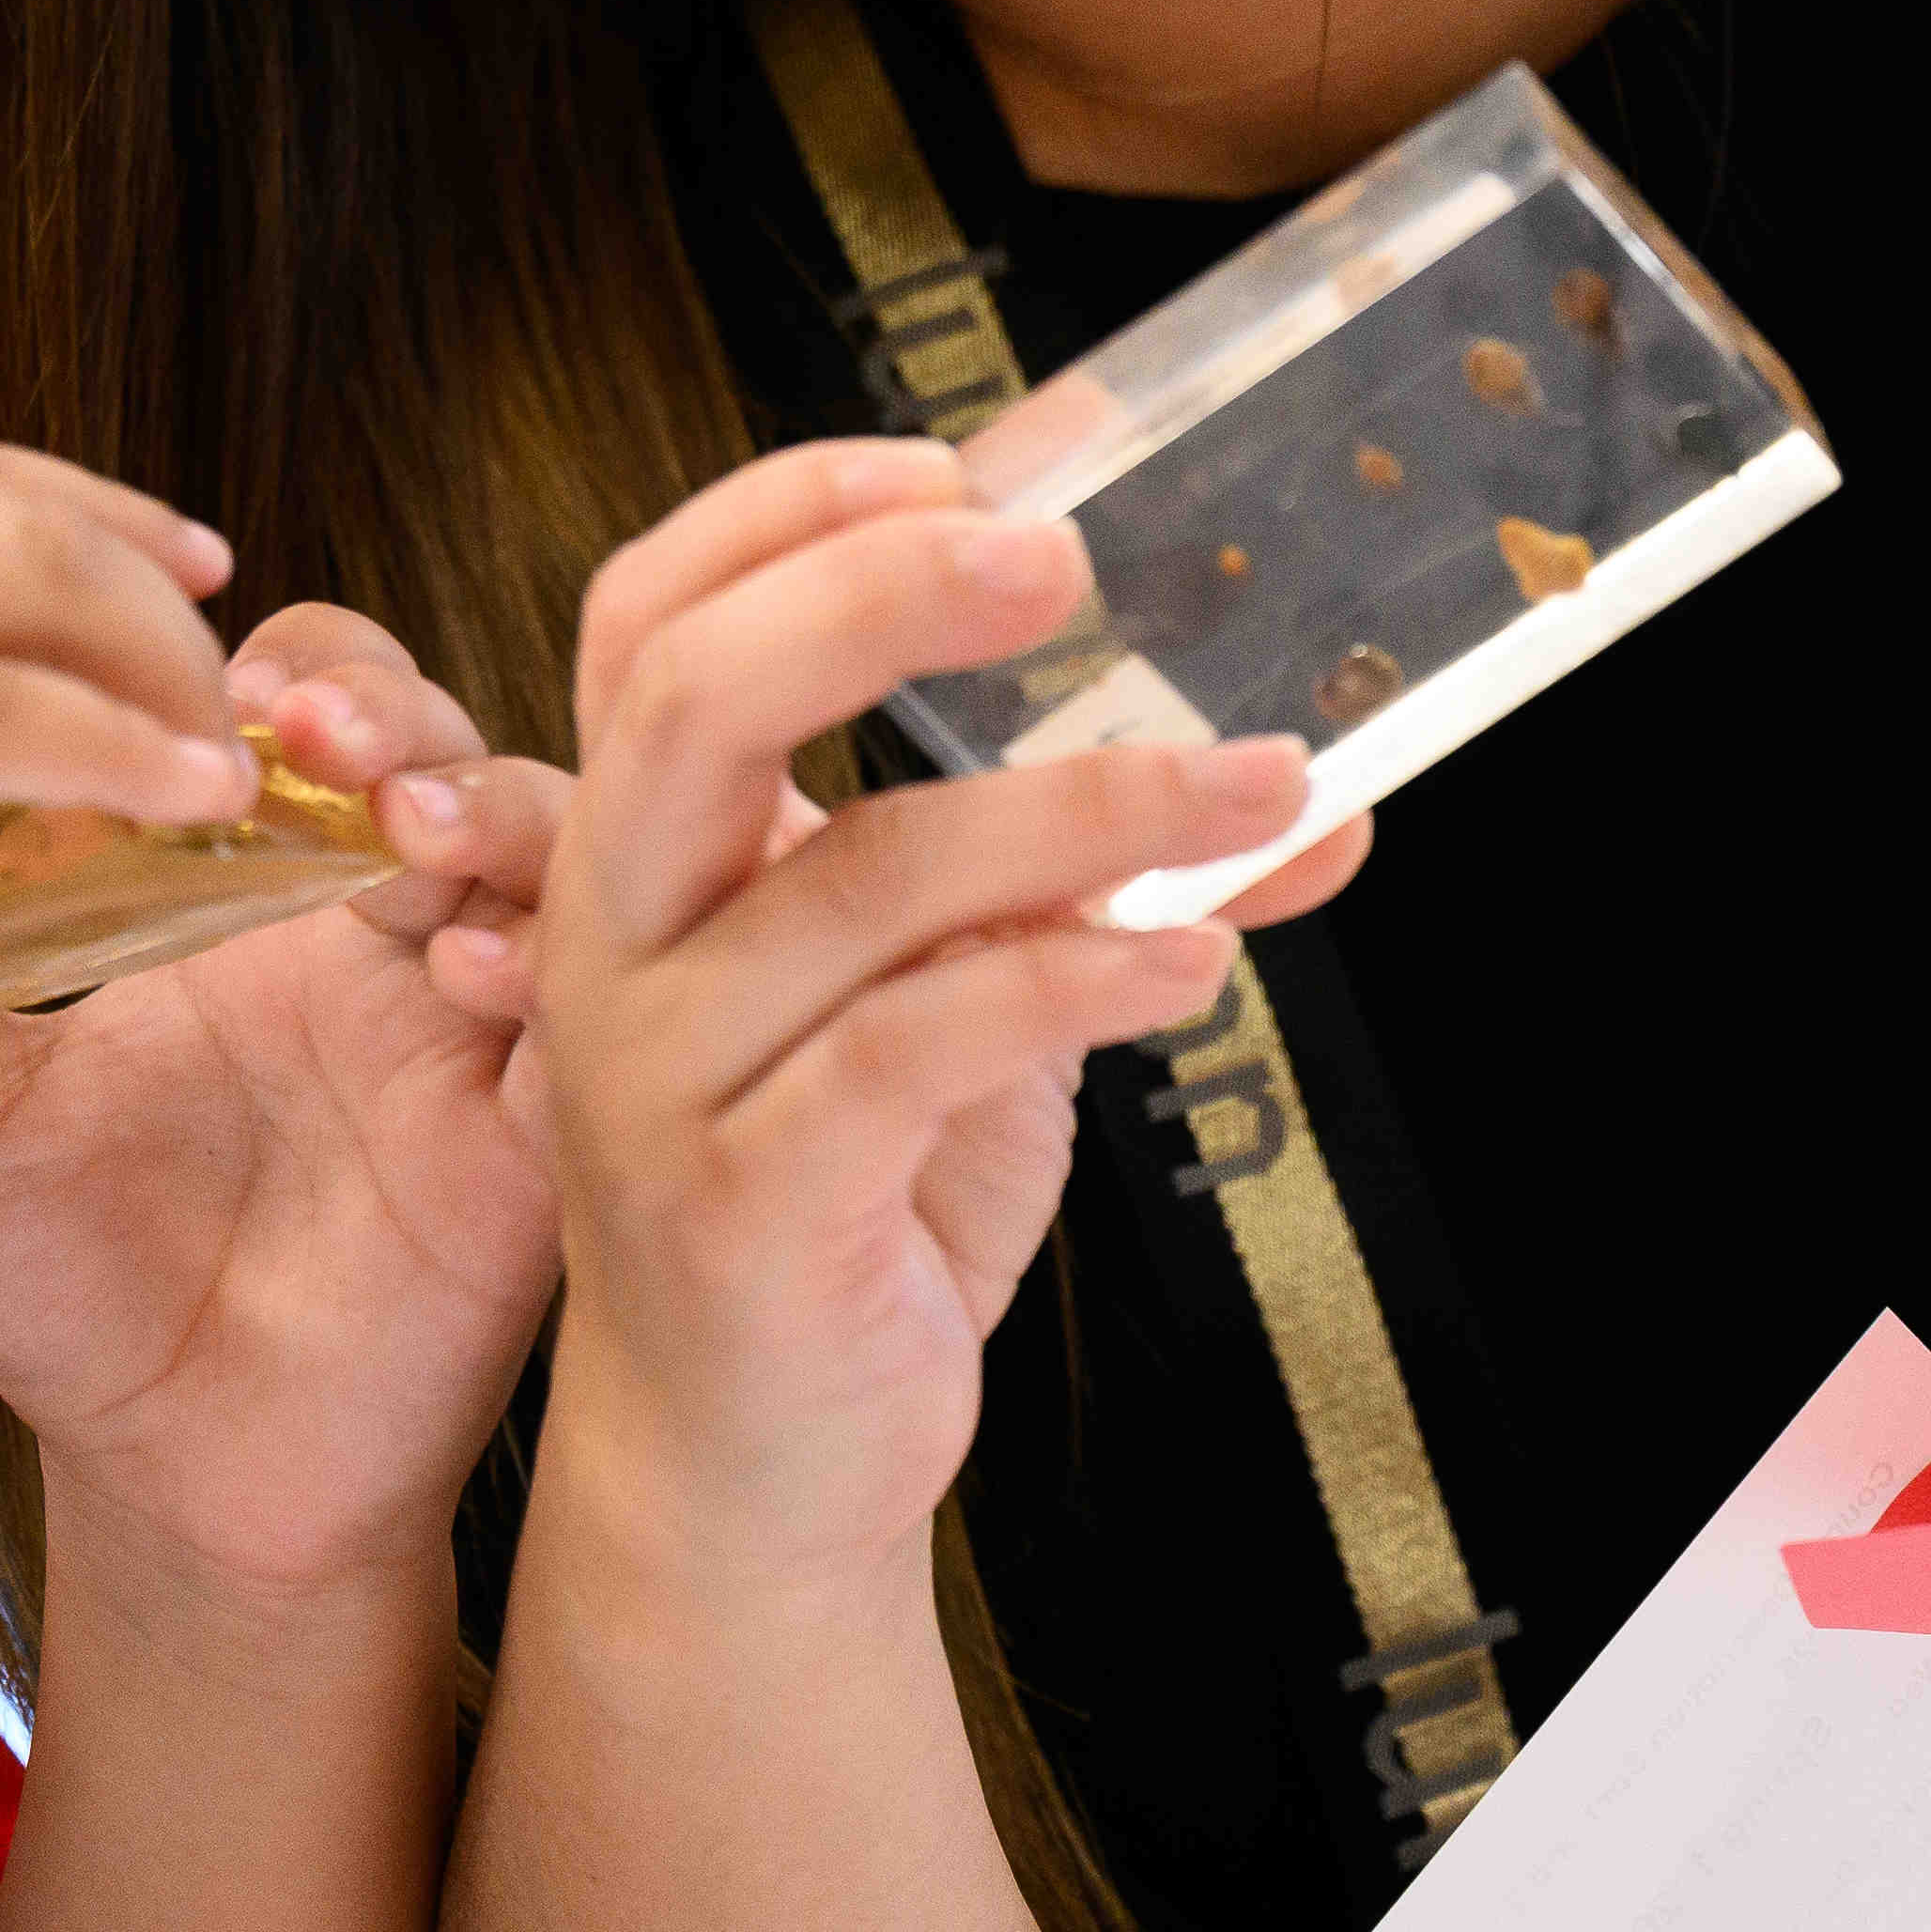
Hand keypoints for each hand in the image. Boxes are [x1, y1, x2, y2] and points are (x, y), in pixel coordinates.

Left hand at [0, 607, 566, 1614]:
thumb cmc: (78, 1290)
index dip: (302, 671)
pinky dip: (550, 975)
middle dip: (401, 715)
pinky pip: (591, 1027)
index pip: (320, 710)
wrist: (172, 1483)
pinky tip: (470, 979)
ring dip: (496, 811)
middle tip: (321, 740)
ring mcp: (476, 1036)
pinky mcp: (540, 1149)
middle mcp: (388, 942)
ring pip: (553, 854)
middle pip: (448, 749)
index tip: (232, 688)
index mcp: (263, 903)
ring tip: (408, 833)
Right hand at [517, 441, 1367, 1585]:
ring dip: (1088, 809)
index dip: (787, 515)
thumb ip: (1093, 890)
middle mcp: (618, 939)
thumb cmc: (853, 1209)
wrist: (755, 1470)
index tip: (960, 461)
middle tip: (1058, 564)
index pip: (654, 617)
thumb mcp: (978, 1013)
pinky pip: (913, 1048)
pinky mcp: (740, 1201)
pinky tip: (1192, 964)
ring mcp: (658, 1072)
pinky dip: (1072, 981)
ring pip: (862, 876)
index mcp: (644, 855)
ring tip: (1262, 787)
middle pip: (696, 696)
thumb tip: (1311, 793)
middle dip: (877, 595)